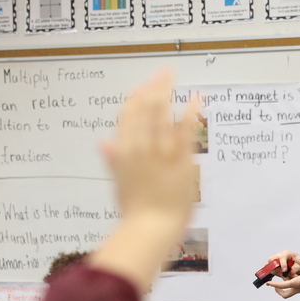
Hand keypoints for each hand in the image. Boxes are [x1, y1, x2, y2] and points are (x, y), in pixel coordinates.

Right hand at [102, 71, 198, 229]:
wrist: (150, 228)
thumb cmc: (134, 212)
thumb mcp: (119, 183)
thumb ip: (113, 159)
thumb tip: (103, 142)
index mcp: (123, 152)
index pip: (127, 117)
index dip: (135, 99)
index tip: (143, 86)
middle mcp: (140, 147)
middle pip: (145, 110)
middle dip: (153, 88)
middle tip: (162, 72)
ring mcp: (161, 152)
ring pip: (162, 114)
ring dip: (167, 92)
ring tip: (172, 76)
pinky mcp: (180, 159)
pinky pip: (186, 130)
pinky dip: (191, 112)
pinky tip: (197, 98)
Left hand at [265, 254, 299, 297]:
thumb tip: (294, 255)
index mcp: (297, 283)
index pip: (283, 285)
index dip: (274, 284)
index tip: (269, 283)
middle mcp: (298, 288)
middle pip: (285, 294)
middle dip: (278, 289)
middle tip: (275, 284)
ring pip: (290, 291)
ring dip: (285, 285)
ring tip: (284, 276)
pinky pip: (295, 287)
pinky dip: (292, 282)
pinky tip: (294, 275)